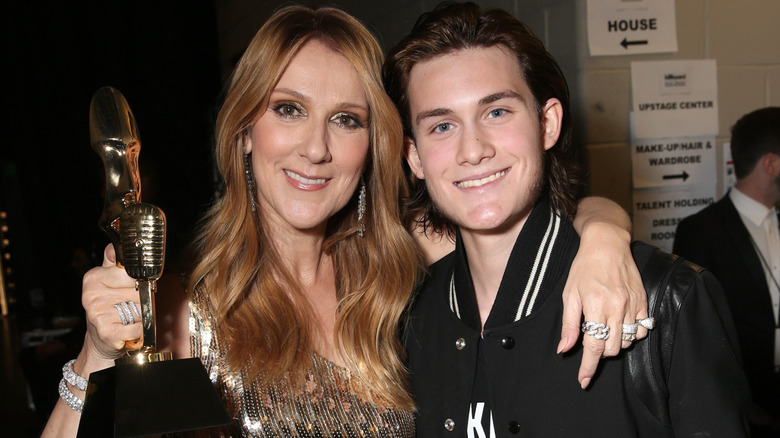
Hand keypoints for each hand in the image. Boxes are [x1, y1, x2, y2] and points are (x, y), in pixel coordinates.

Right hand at [78, 244, 141, 375]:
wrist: (101, 340)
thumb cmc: (109, 308)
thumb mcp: (108, 281)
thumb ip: (113, 262)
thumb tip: (115, 243)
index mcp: (94, 277)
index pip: (131, 271)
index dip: (139, 281)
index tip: (135, 287)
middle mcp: (92, 294)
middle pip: (139, 291)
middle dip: (142, 300)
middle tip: (131, 307)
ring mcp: (97, 313)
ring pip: (140, 308)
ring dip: (141, 316)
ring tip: (130, 318)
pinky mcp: (106, 331)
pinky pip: (137, 327)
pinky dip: (140, 331)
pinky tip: (130, 330)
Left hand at [558, 221, 647, 388]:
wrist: (607, 244)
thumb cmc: (584, 267)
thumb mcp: (569, 294)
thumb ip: (569, 324)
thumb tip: (564, 349)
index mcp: (596, 305)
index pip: (594, 346)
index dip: (588, 367)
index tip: (583, 380)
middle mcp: (617, 307)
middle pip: (612, 348)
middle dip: (600, 351)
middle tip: (591, 337)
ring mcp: (633, 304)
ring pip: (628, 342)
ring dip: (615, 342)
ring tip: (605, 327)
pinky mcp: (643, 301)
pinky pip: (642, 329)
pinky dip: (632, 334)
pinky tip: (621, 324)